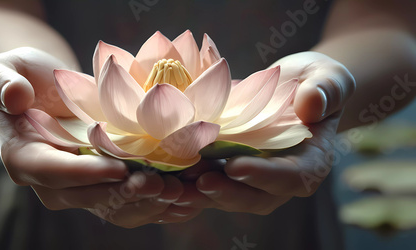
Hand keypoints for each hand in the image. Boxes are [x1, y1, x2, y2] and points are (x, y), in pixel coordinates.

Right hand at [0, 47, 198, 227]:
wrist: (46, 91)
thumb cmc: (24, 77)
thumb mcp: (4, 70)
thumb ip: (2, 82)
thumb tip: (15, 96)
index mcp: (25, 158)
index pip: (53, 172)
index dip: (86, 172)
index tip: (119, 168)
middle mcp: (51, 183)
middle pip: (89, 197)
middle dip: (126, 192)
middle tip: (161, 183)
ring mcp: (79, 188)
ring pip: (113, 208)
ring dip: (147, 203)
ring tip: (180, 191)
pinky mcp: (102, 186)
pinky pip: (129, 203)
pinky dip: (155, 202)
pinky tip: (183, 195)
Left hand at [174, 52, 355, 213]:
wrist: (292, 88)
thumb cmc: (315, 83)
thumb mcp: (328, 79)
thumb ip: (326, 90)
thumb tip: (311, 103)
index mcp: (309, 163)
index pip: (290, 177)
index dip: (263, 174)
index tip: (235, 166)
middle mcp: (279, 179)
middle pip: (254, 197)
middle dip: (226, 192)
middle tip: (199, 183)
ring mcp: (252, 179)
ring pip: (226, 195)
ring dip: (198, 194)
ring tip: (173, 186)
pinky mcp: (229, 171)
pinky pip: (209, 183)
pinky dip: (187, 184)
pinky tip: (163, 179)